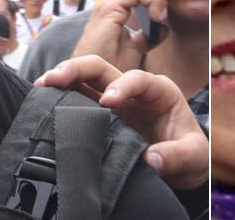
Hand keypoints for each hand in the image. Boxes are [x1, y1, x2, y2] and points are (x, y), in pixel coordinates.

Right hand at [36, 55, 206, 190]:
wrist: (180, 165)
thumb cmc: (189, 153)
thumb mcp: (193, 156)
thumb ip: (176, 156)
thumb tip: (151, 158)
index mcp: (159, 91)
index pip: (140, 79)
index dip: (123, 86)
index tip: (108, 102)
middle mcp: (133, 90)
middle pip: (103, 69)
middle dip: (78, 69)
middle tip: (54, 78)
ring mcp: (113, 102)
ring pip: (84, 81)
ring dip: (62, 80)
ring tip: (41, 86)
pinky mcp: (99, 116)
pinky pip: (77, 101)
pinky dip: (59, 99)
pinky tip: (41, 102)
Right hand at [73, 0, 173, 71]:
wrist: (100, 86)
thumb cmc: (111, 70)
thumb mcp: (135, 48)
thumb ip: (146, 34)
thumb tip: (161, 25)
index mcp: (113, 8)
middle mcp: (108, 3)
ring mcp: (106, 5)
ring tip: (161, 14)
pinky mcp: (108, 11)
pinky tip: (158, 17)